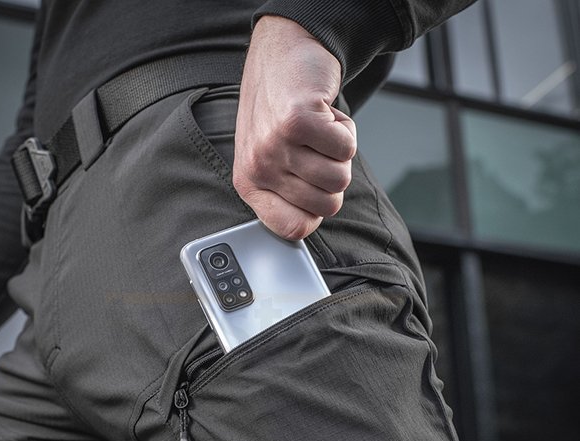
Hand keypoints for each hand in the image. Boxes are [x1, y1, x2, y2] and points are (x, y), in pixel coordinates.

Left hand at [233, 16, 356, 239]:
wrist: (282, 55)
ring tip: (318, 130)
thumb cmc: (278, 111)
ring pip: (340, 179)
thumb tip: (308, 225)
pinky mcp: (298, 121)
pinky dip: (347, 130)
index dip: (316, 214)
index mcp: (249, 185)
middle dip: (334, 178)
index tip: (315, 193)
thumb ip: (284, 194)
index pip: (292, 229)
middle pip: (326, 206)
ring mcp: (276, 145)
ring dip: (340, 151)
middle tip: (317, 150)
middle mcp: (259, 168)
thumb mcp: (269, 159)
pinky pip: (346, 148)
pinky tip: (324, 114)